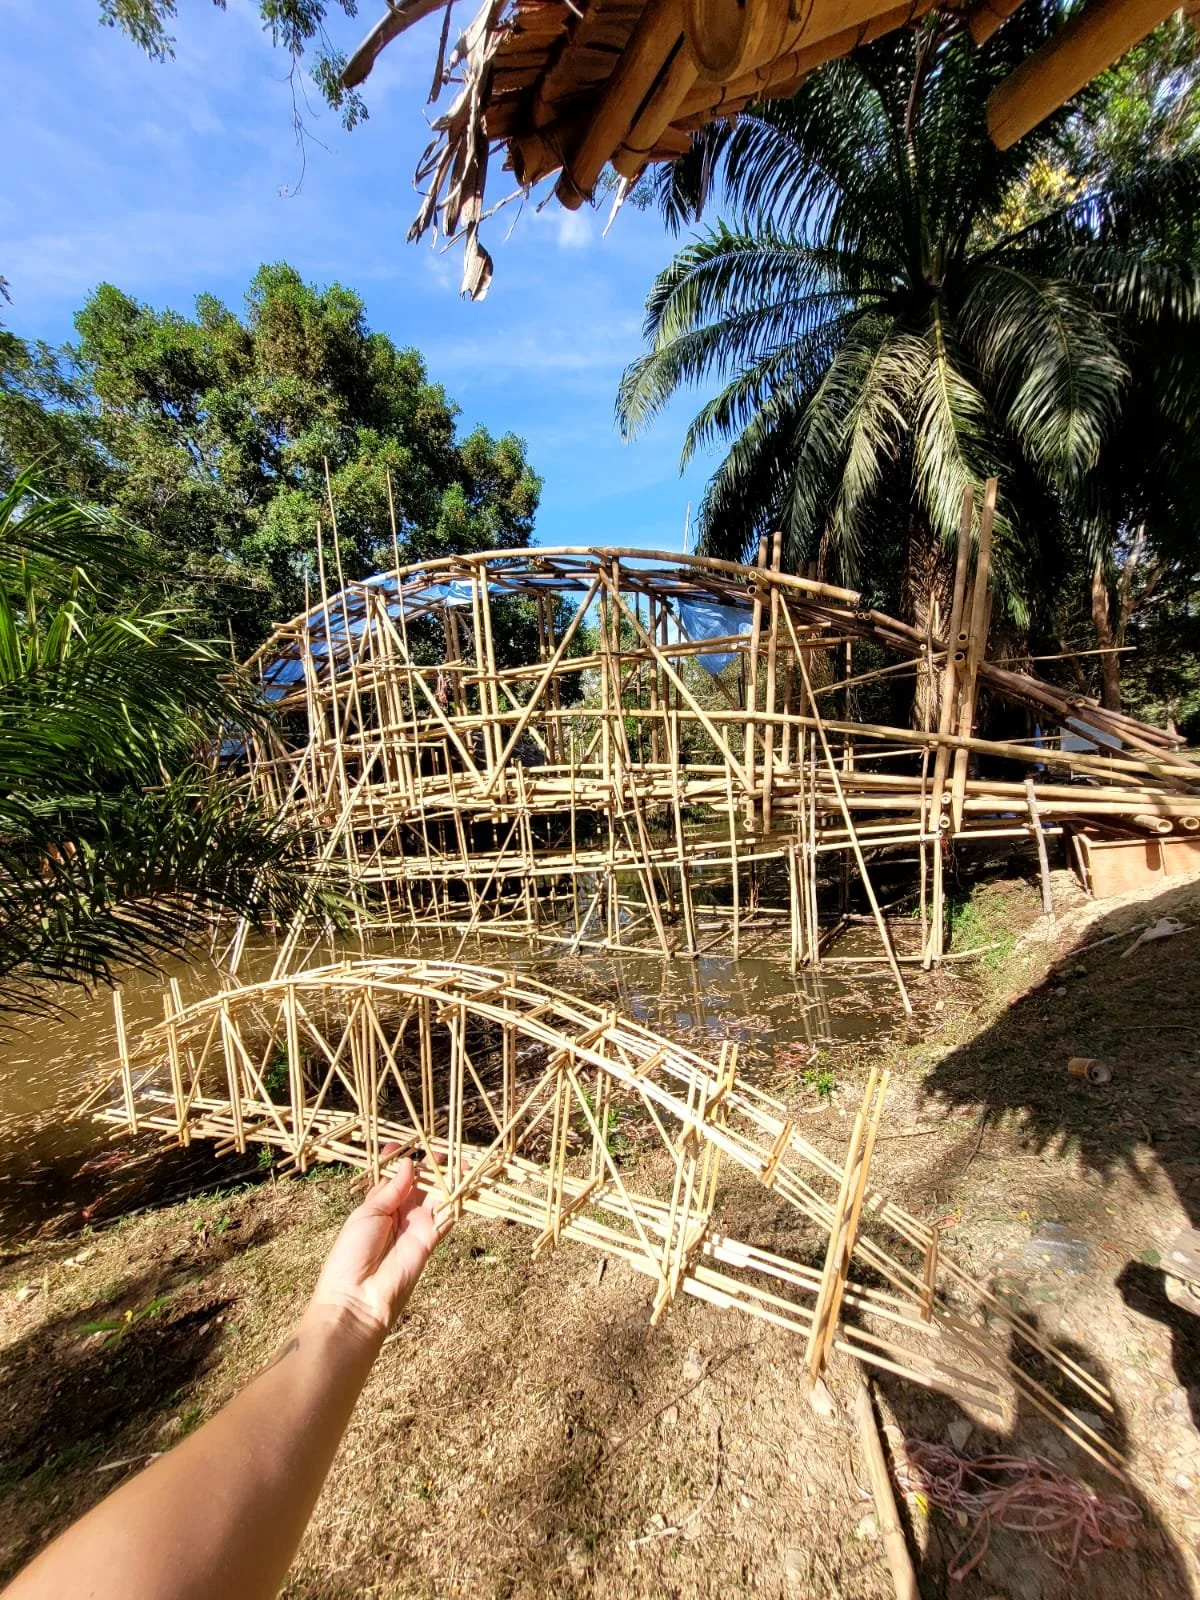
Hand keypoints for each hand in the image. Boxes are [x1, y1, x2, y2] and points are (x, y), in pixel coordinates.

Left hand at [309, 1157, 447, 1341]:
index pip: (394, 1178)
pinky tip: (466, 1183)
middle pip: (419, 1184)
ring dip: (448, 1179)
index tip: (402, 1144)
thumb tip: (408, 1164)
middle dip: (430, 1166)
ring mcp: (416, 1225)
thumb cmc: (351, 1253)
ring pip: (436, 1196)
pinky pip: (447, 1216)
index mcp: (378, 1205)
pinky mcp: (430, 1239)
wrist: (358, 1297)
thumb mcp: (367, 1214)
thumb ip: (391, 1190)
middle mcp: (400, 1213)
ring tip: (461, 1160)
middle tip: (443, 1147)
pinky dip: (457, 1200)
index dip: (399, 1161)